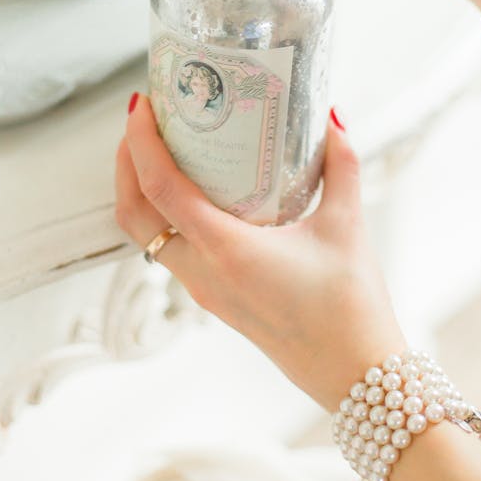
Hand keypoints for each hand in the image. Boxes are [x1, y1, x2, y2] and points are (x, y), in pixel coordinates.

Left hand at [114, 95, 404, 410]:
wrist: (353, 374)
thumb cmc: (350, 305)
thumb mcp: (348, 224)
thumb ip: (341, 163)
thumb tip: (333, 115)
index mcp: (228, 251)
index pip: (161, 190)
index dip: (141, 144)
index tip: (142, 107)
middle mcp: (204, 272)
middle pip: (134, 215)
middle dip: (126, 163)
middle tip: (142, 121)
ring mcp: (204, 290)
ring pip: (145, 236)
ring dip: (139, 191)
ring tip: (159, 149)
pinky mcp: (212, 298)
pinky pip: (168, 251)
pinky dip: (162, 215)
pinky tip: (192, 191)